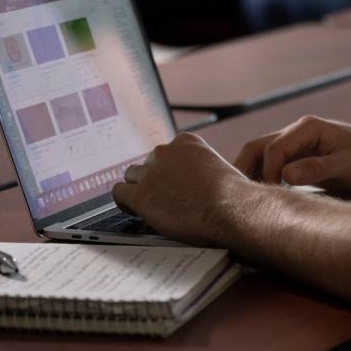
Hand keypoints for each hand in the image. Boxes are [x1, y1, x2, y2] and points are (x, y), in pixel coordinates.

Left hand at [112, 133, 244, 244]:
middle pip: (149, 163)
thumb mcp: (218, 167)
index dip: (169, 170)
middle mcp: (165, 151)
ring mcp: (150, 172)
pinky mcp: (140, 195)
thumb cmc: (231, 194)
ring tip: (151, 205)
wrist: (228, 208)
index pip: (167, 152)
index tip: (174, 183)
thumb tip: (195, 182)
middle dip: (155, 178)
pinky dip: (125, 202)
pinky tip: (134, 209)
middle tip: (166, 197)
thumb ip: (200, 167)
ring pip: (132, 176)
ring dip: (140, 188)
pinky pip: (119, 193)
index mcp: (186, 141)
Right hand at [234, 116, 350, 191]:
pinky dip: (263, 179)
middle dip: (244, 170)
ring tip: (243, 201)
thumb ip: (317, 169)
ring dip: (251, 175)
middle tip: (236, 200)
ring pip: (263, 156)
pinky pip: (275, 166)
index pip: (272, 150)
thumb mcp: (348, 167)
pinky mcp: (302, 158)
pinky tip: (261, 198)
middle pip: (258, 147)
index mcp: (307, 127)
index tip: (270, 200)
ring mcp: (299, 144)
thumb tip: (284, 176)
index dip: (265, 175)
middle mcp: (298, 132)